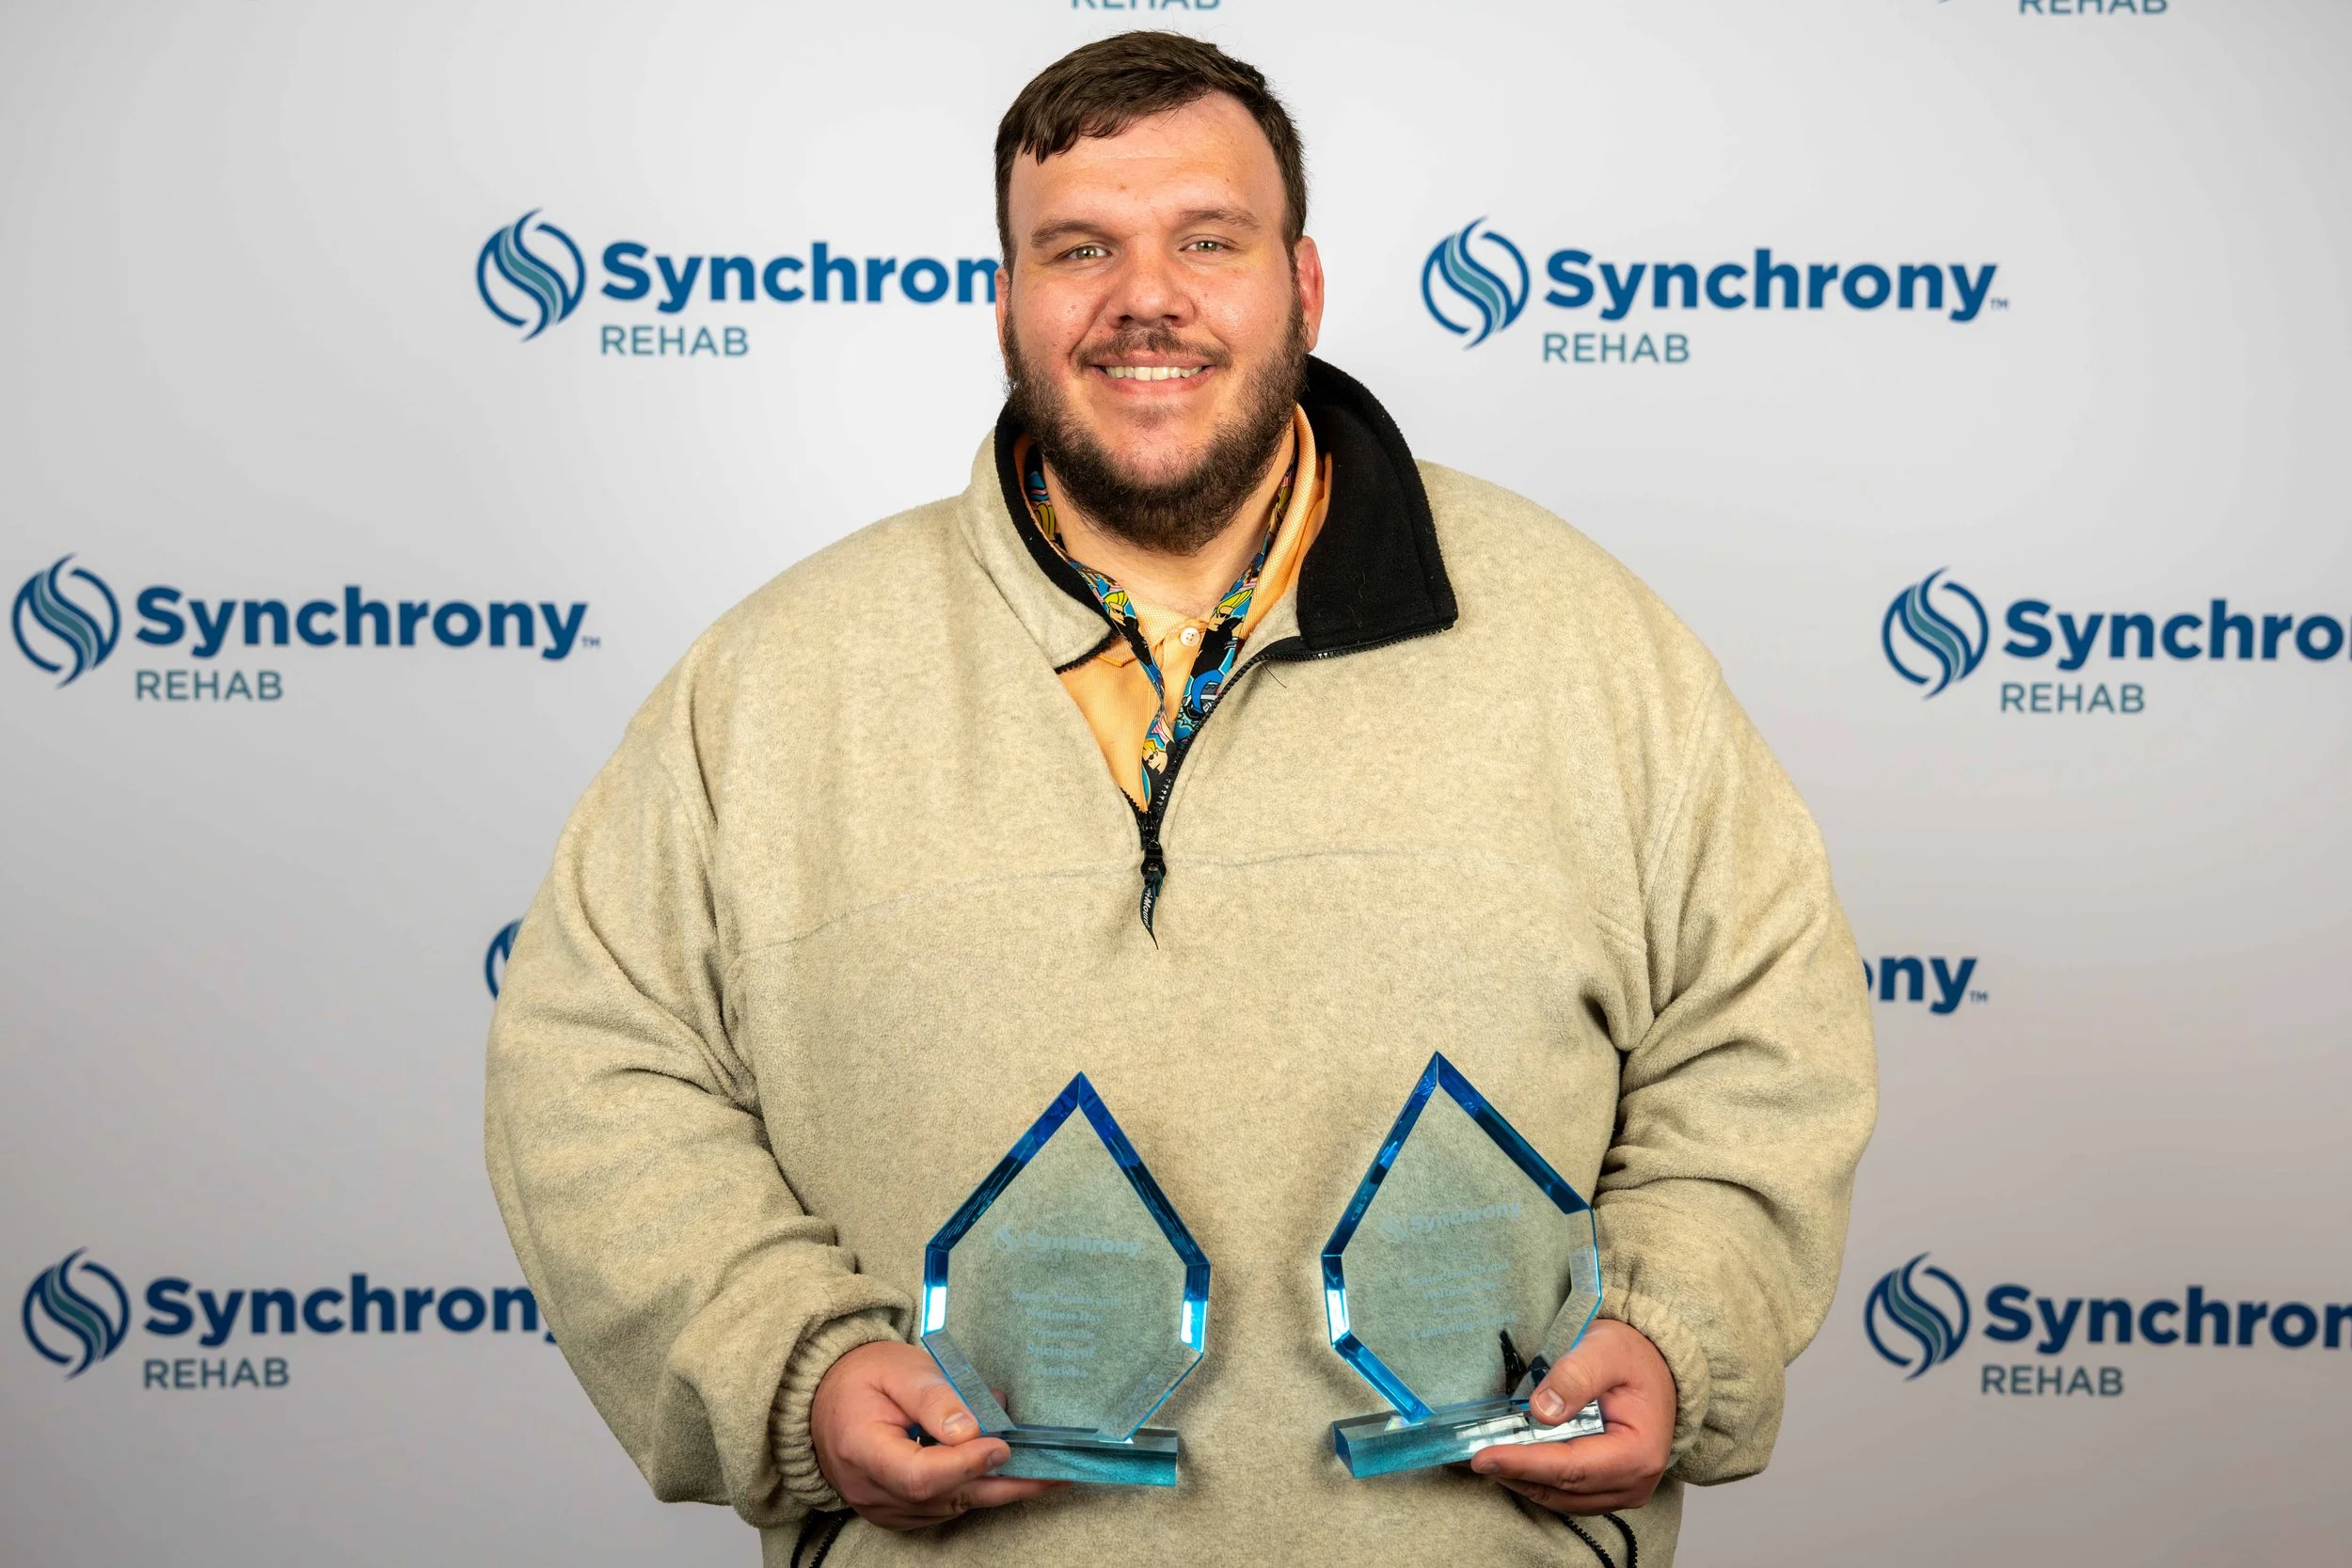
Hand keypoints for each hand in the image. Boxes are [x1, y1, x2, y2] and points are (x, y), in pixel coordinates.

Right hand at [809, 1341, 1066, 1529]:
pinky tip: (1007, 1471)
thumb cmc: (863, 1377)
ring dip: (997, 1487)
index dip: (965, 1464)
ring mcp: (883, 1507)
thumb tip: (973, 1429)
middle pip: (944, 1498)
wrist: (823, 1400)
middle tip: (1054, 1473)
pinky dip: (976, 1489)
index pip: (918, 1475)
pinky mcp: (897, 1511)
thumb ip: (934, 1397)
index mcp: (861, 1449)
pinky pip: (944, 1507)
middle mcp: (871, 1490)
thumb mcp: (897, 1368)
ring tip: (1045, 1469)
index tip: (1002, 1443)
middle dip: (1003, 1485)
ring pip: (950, 1506)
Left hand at [1470, 1319, 1675, 1515]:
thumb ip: (1576, 1376)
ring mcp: (1623, 1490)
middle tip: (1468, 1456)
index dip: (1524, 1463)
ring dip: (1520, 1480)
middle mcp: (1634, 1482)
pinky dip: (1535, 1480)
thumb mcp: (1606, 1349)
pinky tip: (1509, 1462)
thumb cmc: (1633, 1356)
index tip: (1483, 1456)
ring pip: (1560, 1498)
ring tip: (1482, 1458)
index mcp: (1639, 1452)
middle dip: (1513, 1473)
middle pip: (1562, 1488)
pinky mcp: (1608, 1488)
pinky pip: (1566, 1494)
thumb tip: (1542, 1410)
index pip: (1571, 1467)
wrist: (1656, 1365)